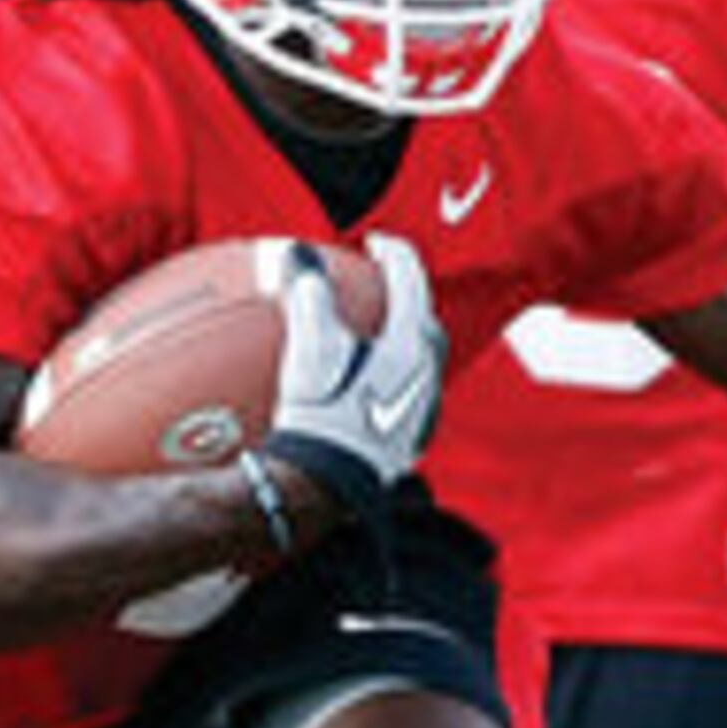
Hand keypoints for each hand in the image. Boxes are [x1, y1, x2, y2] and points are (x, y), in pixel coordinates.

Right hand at [263, 235, 440, 517]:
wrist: (326, 484)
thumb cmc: (322, 411)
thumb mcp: (311, 345)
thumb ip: (309, 294)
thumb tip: (299, 255)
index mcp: (412, 342)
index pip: (411, 280)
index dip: (394, 254)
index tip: (376, 243)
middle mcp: (427, 374)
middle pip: (425, 324)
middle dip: (408, 301)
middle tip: (384, 290)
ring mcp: (420, 412)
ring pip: (421, 365)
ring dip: (401, 345)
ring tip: (376, 340)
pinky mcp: (406, 444)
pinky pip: (404, 401)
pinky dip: (387, 385)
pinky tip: (363, 393)